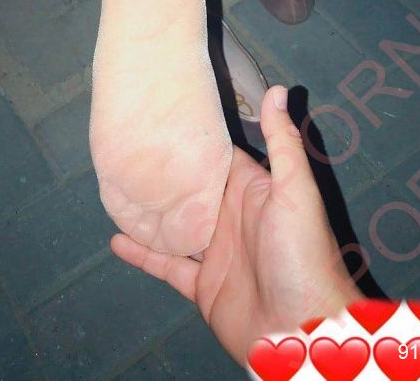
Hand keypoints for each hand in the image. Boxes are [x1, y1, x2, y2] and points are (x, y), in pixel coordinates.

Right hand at [110, 85, 363, 365]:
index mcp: (252, 191)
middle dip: (165, 172)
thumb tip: (276, 89)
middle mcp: (231, 217)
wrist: (301, 329)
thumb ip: (283, 141)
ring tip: (117, 189)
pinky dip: (142, 254)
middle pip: (191, 189)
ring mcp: (214, 252)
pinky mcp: (201, 285)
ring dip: (149, 212)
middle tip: (129, 148)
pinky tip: (116, 239)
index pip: (220, 157)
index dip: (196, 138)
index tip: (167, 116)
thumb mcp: (296, 190)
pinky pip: (165, 266)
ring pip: (174, 226)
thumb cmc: (304, 255)